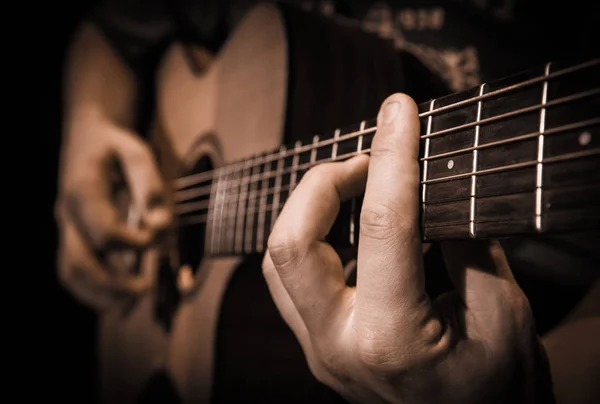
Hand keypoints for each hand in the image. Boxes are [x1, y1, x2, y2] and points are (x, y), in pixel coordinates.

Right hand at [55, 118, 170, 309]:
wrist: (87, 137)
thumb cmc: (115, 145)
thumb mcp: (137, 153)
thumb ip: (151, 188)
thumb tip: (161, 226)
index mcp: (81, 191)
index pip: (103, 231)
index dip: (132, 244)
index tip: (159, 239)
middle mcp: (67, 214)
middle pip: (79, 261)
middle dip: (112, 283)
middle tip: (146, 289)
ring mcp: (66, 228)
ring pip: (72, 272)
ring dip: (100, 295)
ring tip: (131, 306)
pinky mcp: (72, 237)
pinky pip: (75, 271)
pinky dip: (95, 291)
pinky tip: (120, 301)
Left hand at [262, 94, 553, 402]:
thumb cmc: (499, 386)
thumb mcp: (503, 313)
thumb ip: (461, 244)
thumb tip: (426, 186)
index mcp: (393, 340)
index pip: (383, 226)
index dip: (392, 157)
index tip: (399, 113)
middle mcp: (339, 348)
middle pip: (290, 243)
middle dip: (323, 182)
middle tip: (367, 159)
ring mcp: (319, 351)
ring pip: (277, 261)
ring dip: (308, 208)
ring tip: (354, 184)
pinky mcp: (315, 347)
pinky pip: (287, 281)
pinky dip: (309, 238)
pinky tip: (343, 225)